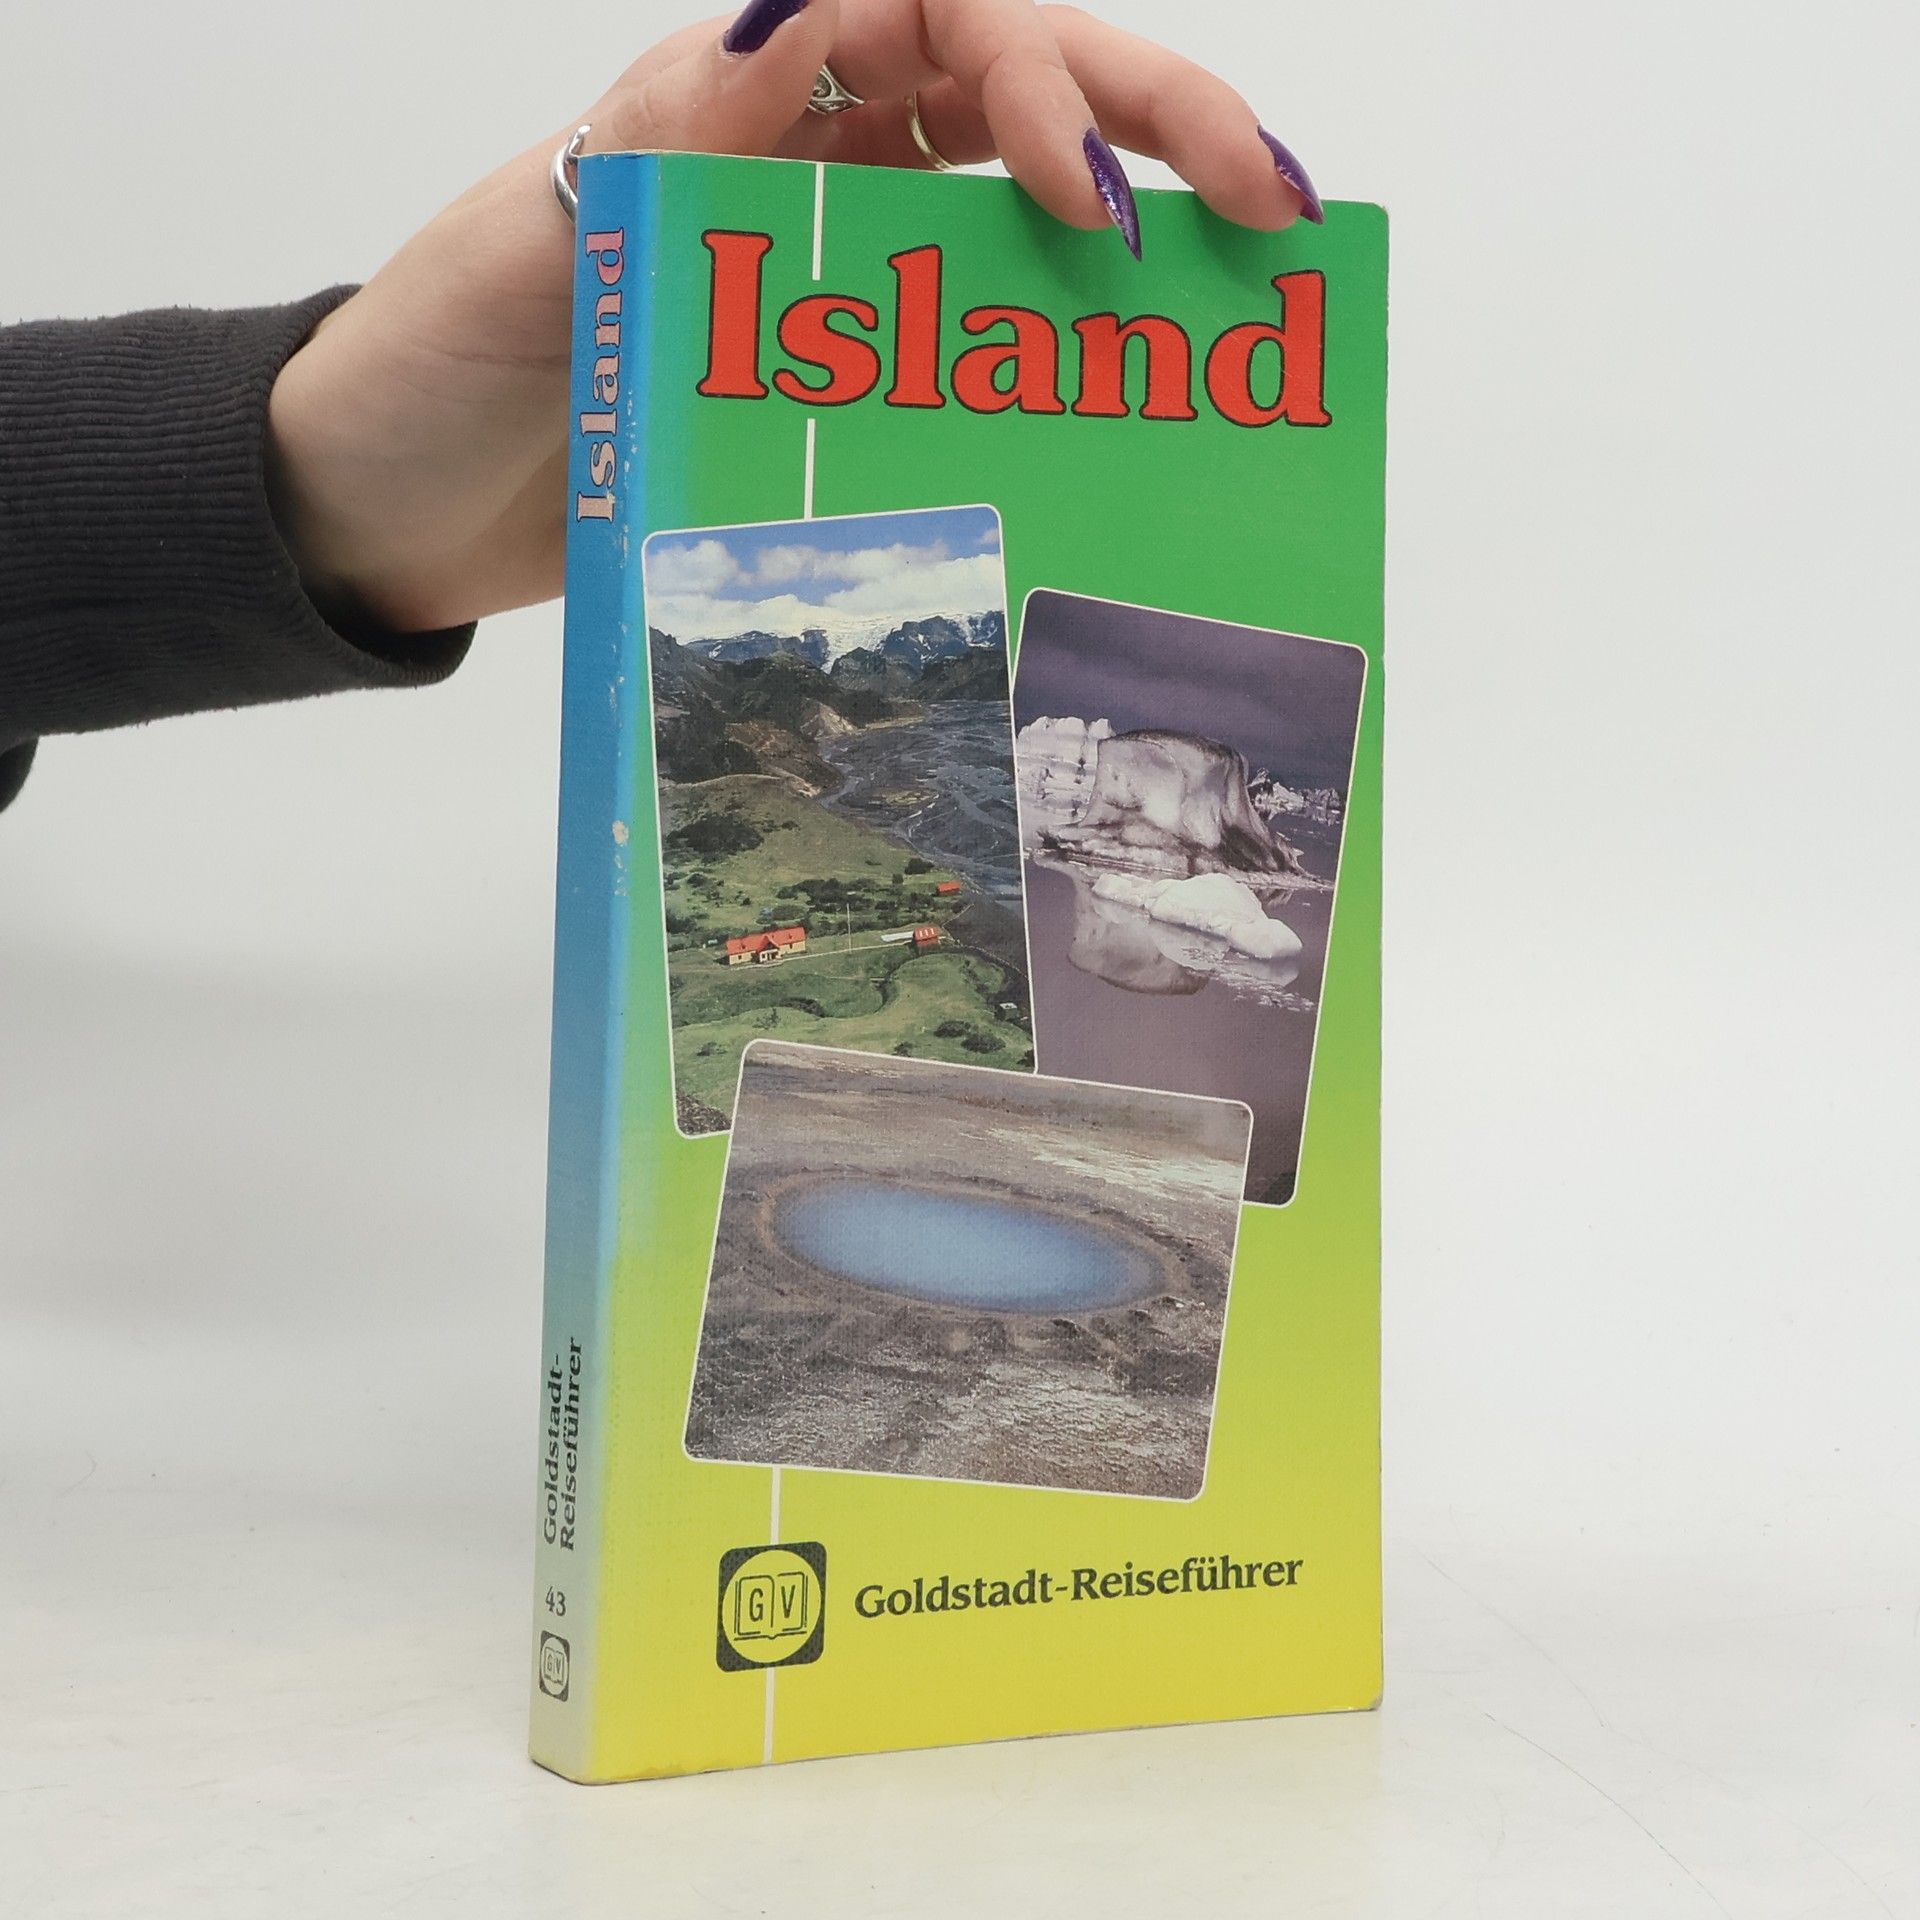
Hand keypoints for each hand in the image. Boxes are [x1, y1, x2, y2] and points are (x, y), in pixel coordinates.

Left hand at [266, 0, 1321, 635]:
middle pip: (1009, 87)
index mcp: (731, 96)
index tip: (1093, 191)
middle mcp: (797, 163)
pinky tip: (1123, 380)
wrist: (383, 512)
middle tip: (1270, 197)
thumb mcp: (528, 240)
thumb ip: (659, 136)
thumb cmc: (431, 374)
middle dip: (1149, 117)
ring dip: (1134, 214)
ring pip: (1009, 200)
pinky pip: (962, 330)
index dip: (1038, 72)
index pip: (933, 18)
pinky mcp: (823, 377)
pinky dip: (1050, 340)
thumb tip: (800, 14)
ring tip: (1244, 270)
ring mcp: (821, 271)